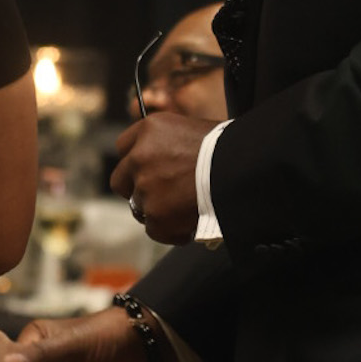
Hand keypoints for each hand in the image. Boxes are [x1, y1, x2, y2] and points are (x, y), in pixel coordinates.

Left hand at [110, 111, 212, 242]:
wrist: (240, 167)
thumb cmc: (225, 147)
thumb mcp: (189, 130)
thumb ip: (166, 144)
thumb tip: (163, 162)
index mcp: (148, 130)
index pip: (123, 148)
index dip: (134, 161)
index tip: (145, 170)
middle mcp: (139, 157)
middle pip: (121, 181)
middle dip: (135, 189)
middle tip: (158, 195)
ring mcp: (145, 187)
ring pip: (139, 207)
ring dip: (157, 211)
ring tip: (183, 210)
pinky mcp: (156, 214)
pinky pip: (154, 229)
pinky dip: (170, 231)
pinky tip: (188, 225)